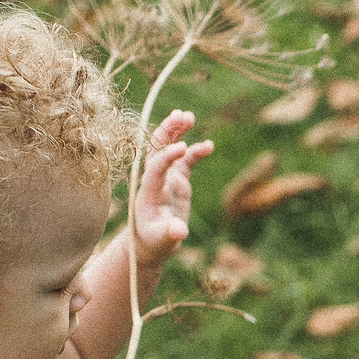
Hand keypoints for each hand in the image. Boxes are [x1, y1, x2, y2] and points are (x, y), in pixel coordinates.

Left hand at [131, 109, 212, 262]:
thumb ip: (170, 234)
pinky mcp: (177, 180)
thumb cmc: (153, 241)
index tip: (181, 148)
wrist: (150, 242)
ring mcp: (166, 177)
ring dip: (177, 131)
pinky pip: (186, 160)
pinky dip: (195, 151)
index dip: (166, 156)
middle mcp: (155, 178)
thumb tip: (179, 231)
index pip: (155, 167)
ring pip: (168, 147)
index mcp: (149, 190)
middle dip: (167, 131)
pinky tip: (209, 146)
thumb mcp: (161, 240)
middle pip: (156, 148)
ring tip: (189, 117)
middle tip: (181, 115)